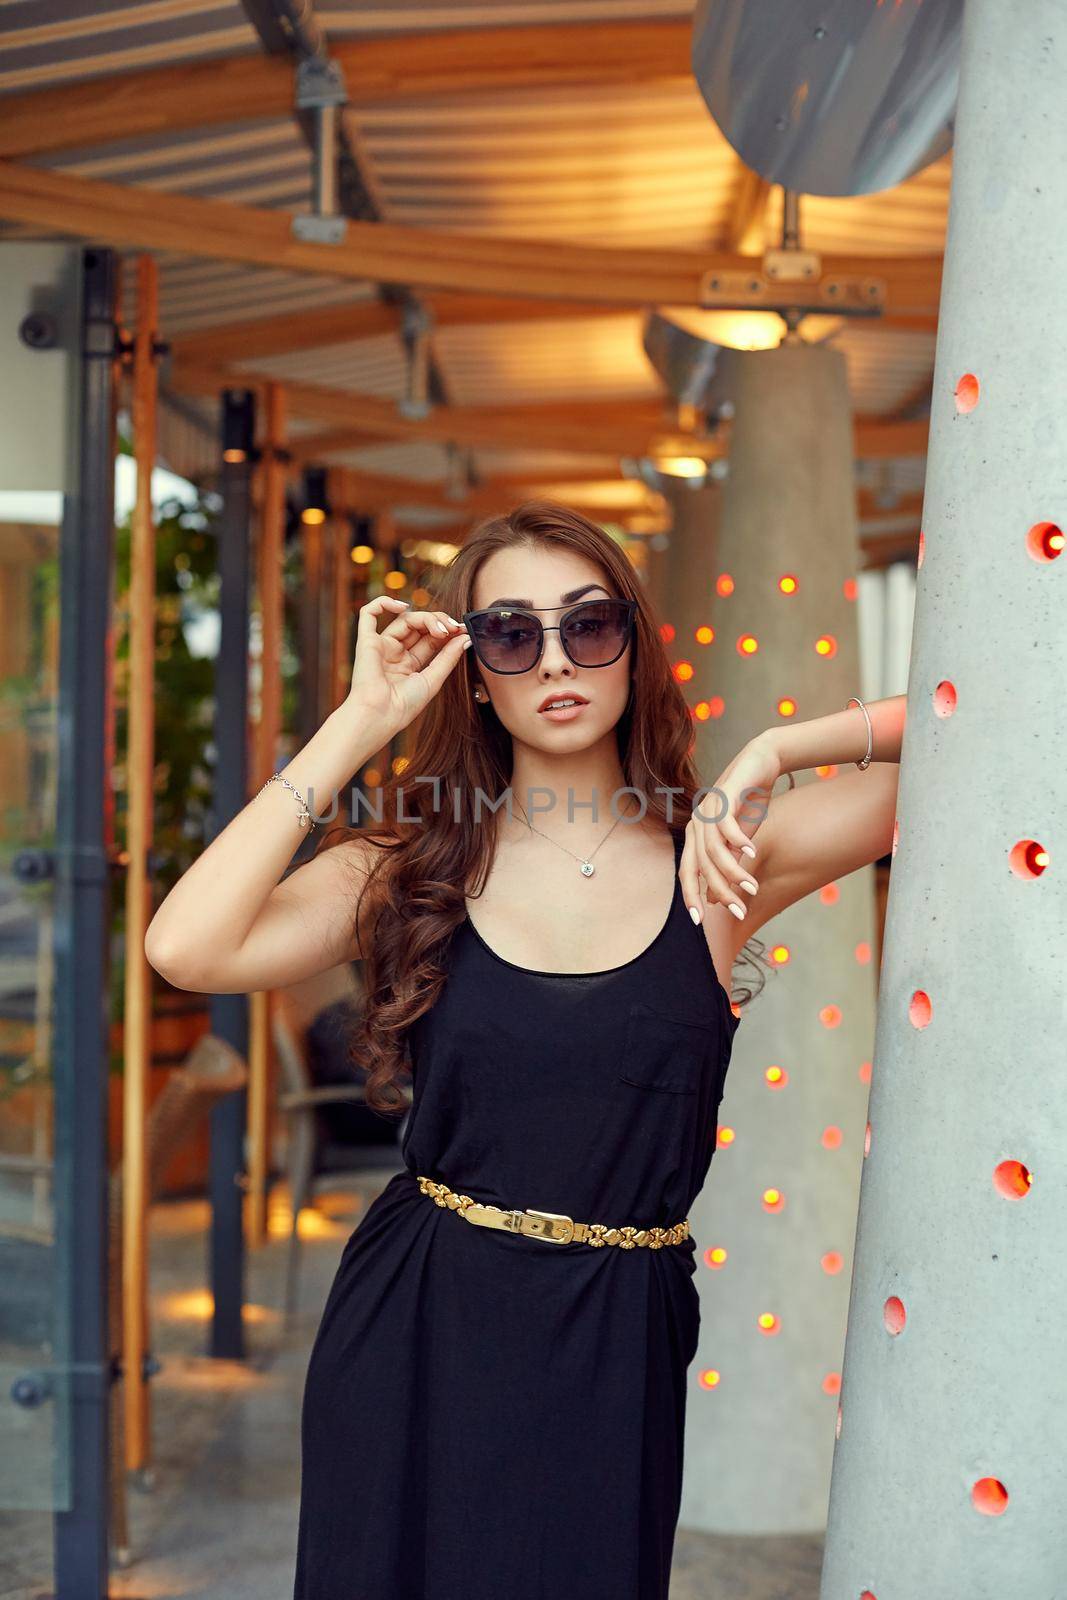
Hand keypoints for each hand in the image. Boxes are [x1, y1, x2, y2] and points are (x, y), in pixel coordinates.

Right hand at [346, 596, 470, 735]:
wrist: (380, 716)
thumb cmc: (403, 706)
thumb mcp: (433, 679)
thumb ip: (448, 657)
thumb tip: (466, 638)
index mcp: (409, 664)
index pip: (431, 639)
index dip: (447, 631)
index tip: (464, 631)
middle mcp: (394, 653)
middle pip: (419, 626)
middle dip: (439, 622)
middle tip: (454, 628)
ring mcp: (381, 646)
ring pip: (404, 618)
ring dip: (425, 618)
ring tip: (440, 629)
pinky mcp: (366, 641)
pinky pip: (369, 613)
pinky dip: (384, 603)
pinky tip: (403, 606)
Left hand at [679, 735, 783, 924]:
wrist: (762, 764)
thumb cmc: (750, 803)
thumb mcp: (739, 841)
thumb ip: (727, 866)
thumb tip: (714, 899)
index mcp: (696, 837)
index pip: (687, 872)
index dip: (691, 896)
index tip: (700, 920)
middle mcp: (696, 824)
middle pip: (700, 866)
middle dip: (719, 892)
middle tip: (738, 910)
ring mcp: (707, 810)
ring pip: (713, 850)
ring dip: (732, 871)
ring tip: (752, 887)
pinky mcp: (723, 797)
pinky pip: (726, 826)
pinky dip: (738, 841)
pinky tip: (752, 853)